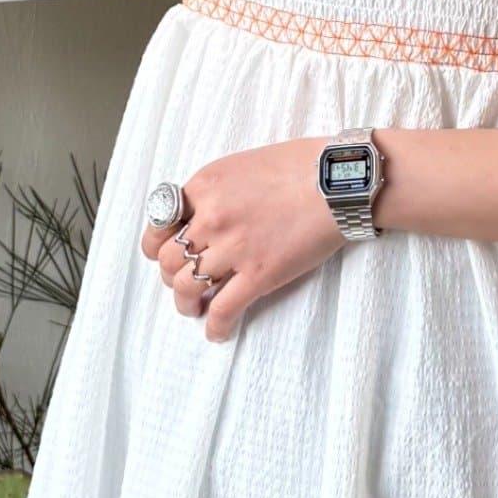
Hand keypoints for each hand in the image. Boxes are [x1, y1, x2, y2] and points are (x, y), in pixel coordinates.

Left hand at [141, 139, 346, 341]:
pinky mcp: (259, 275)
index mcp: (205, 186)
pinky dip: (215, 326)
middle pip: (170, 260)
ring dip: (186, 304)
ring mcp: (234, 248)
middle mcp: (212, 218)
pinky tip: (217, 332)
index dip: (158, 245)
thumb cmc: (302, 166)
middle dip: (171, 276)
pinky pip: (224, 309)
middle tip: (184, 283)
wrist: (339, 182)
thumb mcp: (243, 164)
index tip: (164, 254)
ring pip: (187, 287)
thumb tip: (203, 214)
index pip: (159, 223)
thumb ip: (216, 190)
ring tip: (193, 310)